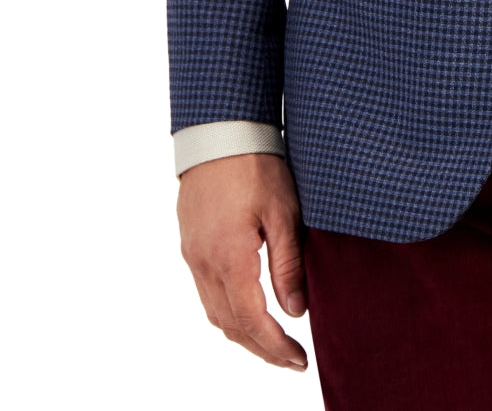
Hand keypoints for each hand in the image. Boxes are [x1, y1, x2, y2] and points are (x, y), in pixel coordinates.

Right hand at [176, 152, 308, 370]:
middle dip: (261, 349)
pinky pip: (207, 292)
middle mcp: (204, 262)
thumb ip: (289, 265)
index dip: (275, 347)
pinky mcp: (191, 243)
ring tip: (274, 342)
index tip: (300, 360)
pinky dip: (229, 312)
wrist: (220, 131)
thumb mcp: (284, 212)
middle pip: (229, 325)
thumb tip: (297, 311)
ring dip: (243, 334)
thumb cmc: (256, 165)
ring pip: (215, 312)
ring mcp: (193, 254)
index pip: (251, 321)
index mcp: (229, 257)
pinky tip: (249, 310)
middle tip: (291, 360)